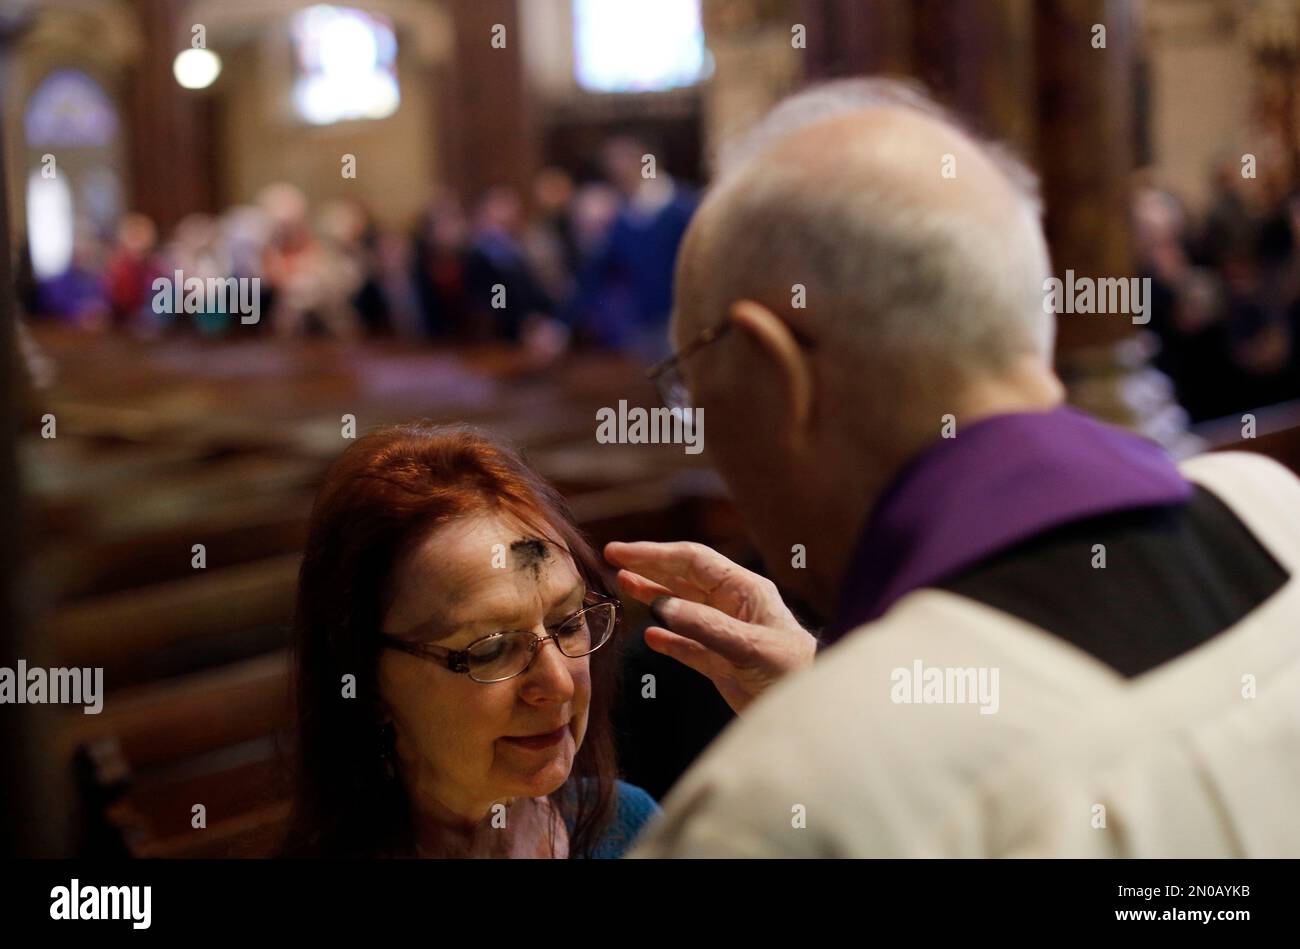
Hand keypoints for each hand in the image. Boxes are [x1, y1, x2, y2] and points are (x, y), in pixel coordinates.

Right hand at [603, 540, 817, 713]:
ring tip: (623, 587)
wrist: (813, 712)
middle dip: (649, 568)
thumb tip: (661, 608)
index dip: (655, 554)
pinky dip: (668, 639)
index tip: (621, 552)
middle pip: (683, 578)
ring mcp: (726, 634)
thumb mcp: (751, 647)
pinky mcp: (722, 663)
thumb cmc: (794, 673)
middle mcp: (733, 607)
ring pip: (682, 608)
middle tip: (612, 560)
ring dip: (653, 597)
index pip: (692, 561)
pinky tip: (649, 636)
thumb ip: (706, 627)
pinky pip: (688, 645)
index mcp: (744, 590)